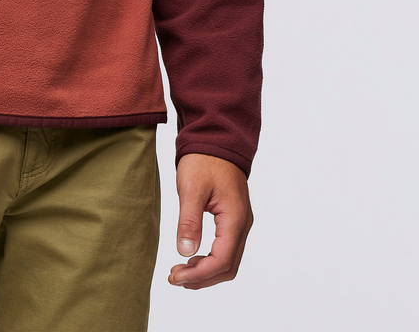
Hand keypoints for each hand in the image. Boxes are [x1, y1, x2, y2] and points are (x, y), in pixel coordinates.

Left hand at [168, 153, 252, 289]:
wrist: (216, 140)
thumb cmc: (204, 160)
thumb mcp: (191, 189)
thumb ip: (189, 221)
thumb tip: (185, 253)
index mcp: (235, 219)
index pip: (221, 260)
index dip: (199, 274)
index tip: (175, 277)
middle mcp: (242, 225)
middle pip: (228, 267)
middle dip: (202, 277)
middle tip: (175, 277)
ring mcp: (240, 223)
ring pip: (229, 261)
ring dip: (206, 271)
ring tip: (180, 271)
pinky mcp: (234, 219)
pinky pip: (226, 248)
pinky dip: (210, 260)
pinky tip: (192, 257)